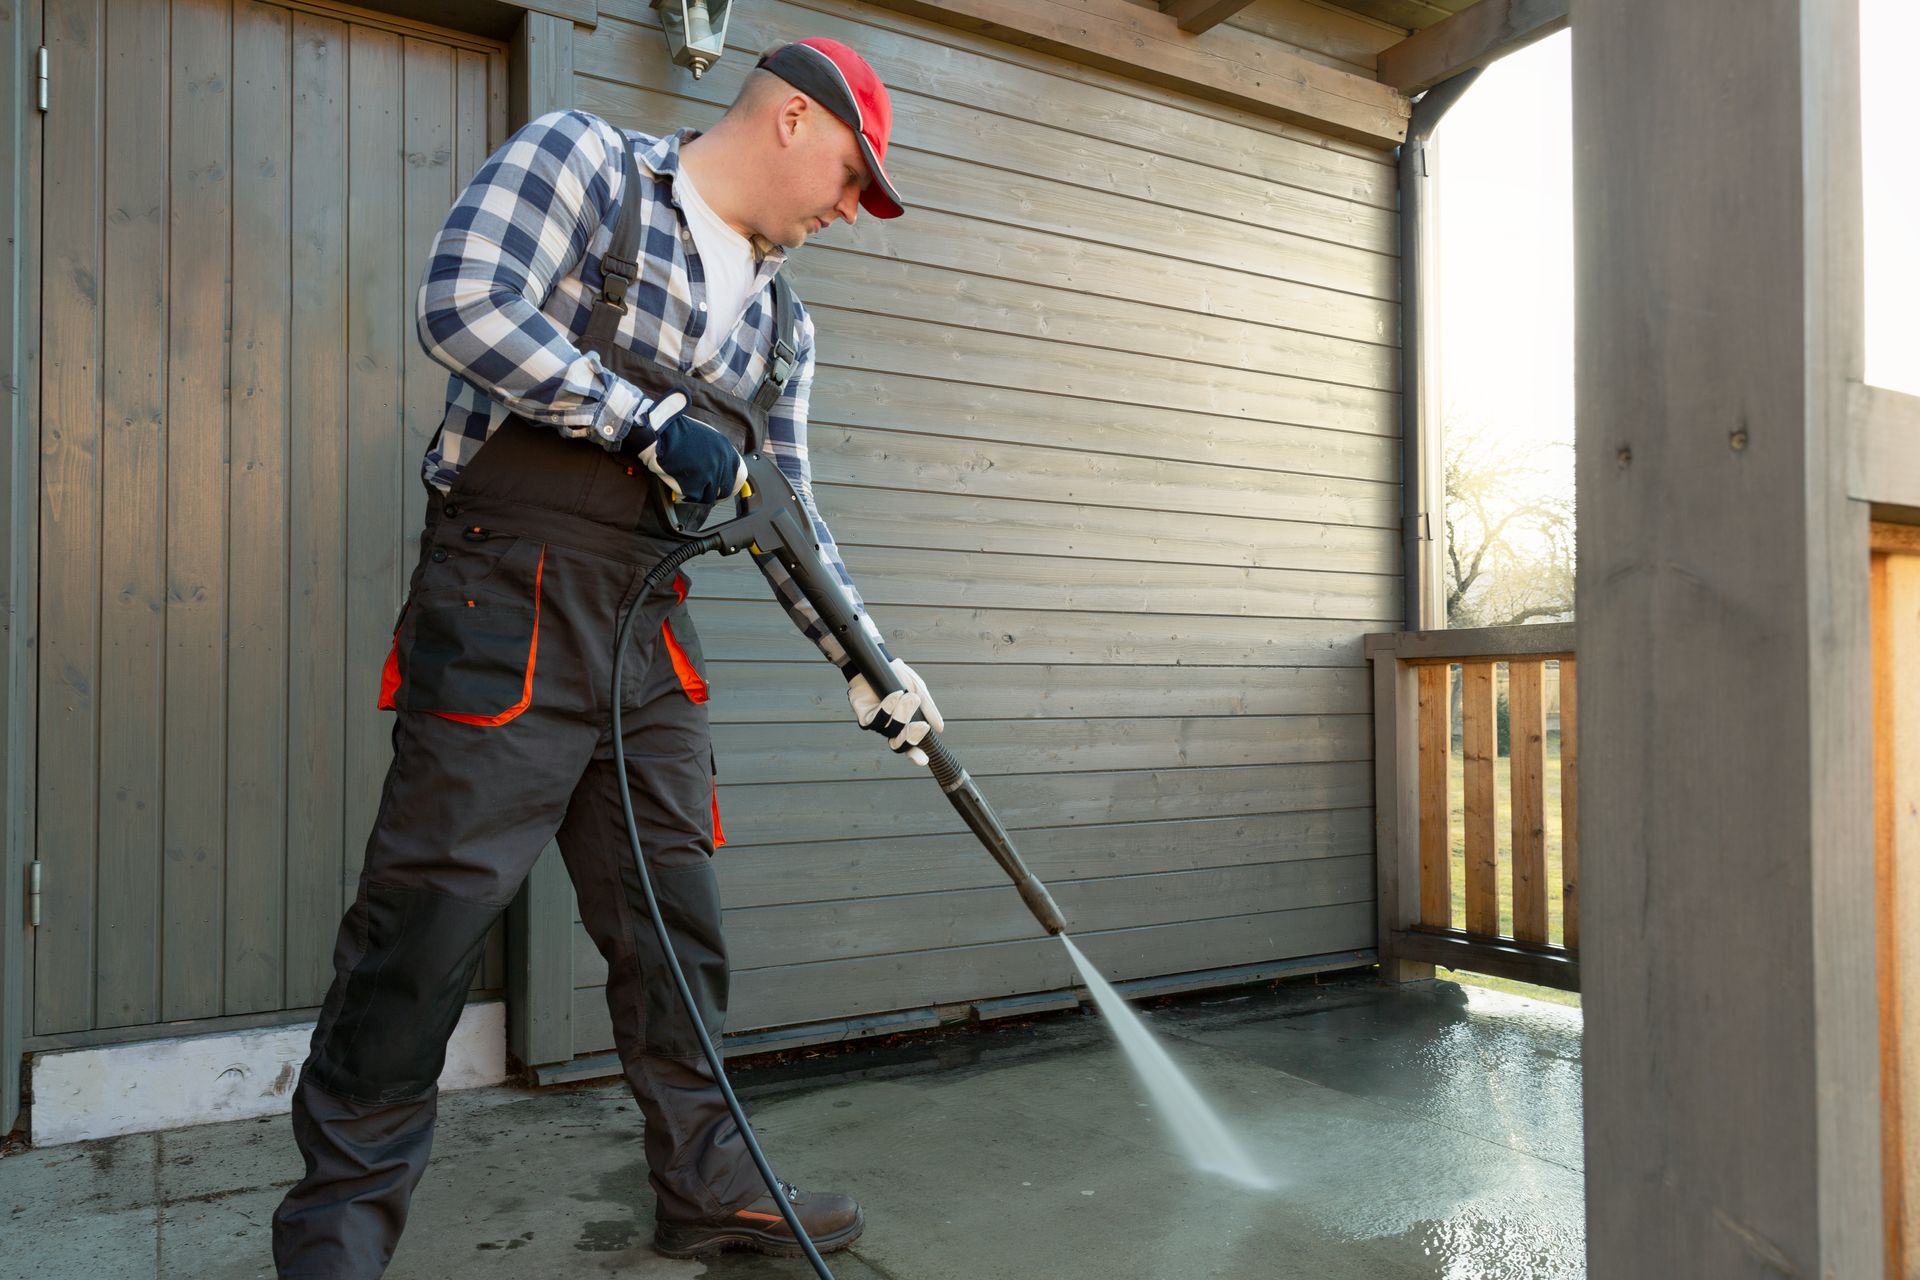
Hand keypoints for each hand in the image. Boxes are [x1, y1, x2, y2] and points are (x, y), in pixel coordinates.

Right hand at [623, 391, 746, 504]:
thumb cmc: (679, 432)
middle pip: (725, 490)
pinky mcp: (695, 486)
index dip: (731, 486)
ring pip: (709, 497)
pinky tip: (678, 488)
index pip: (739, 477)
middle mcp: (722, 465)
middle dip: (715, 494)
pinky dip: (685, 496)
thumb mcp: (708, 438)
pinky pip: (693, 498)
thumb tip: (723, 470)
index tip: (724, 490)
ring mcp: (709, 476)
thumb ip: (718, 455)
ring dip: (698, 494)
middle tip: (704, 493)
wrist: (661, 433)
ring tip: (687, 487)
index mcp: (727, 452)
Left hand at [846, 657, 944, 766]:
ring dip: (901, 715)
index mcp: (906, 725)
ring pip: (890, 731)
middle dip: (911, 736)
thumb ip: (928, 709)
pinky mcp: (865, 716)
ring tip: (907, 697)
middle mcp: (891, 728)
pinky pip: (877, 720)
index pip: (910, 746)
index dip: (916, 755)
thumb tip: (939, 728)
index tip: (924, 760)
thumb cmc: (898, 677)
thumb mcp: (919, 691)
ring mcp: (877, 724)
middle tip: (921, 725)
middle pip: (900, 745)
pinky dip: (888, 708)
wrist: (878, 663)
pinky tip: (894, 695)